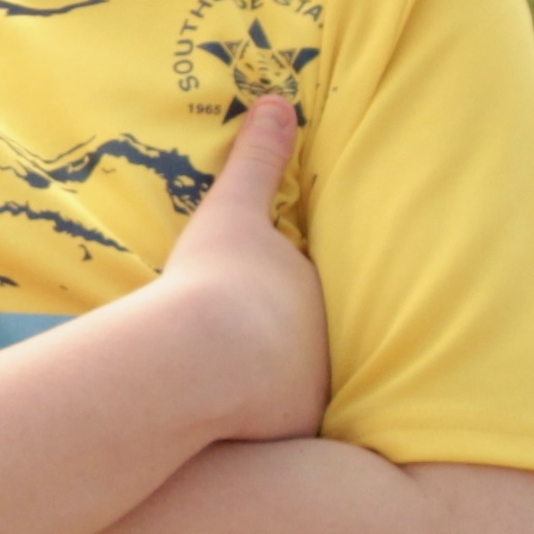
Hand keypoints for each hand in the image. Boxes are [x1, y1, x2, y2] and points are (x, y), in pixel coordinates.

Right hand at [147, 96, 329, 445]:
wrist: (202, 357)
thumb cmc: (216, 282)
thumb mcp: (234, 213)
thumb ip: (258, 161)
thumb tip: (278, 101)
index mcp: (321, 294)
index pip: (311, 295)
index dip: (286, 298)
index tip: (259, 302)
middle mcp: (332, 346)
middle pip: (312, 345)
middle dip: (292, 348)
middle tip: (254, 348)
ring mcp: (315, 391)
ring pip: (298, 391)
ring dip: (278, 393)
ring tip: (241, 395)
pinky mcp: (293, 432)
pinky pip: (276, 431)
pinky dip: (257, 429)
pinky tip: (227, 429)